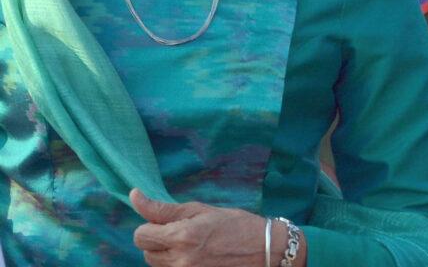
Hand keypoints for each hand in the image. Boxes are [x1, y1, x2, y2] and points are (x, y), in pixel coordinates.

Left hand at [131, 188, 274, 266]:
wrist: (264, 249)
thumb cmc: (236, 224)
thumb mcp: (201, 210)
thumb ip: (164, 208)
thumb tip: (134, 196)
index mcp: (182, 236)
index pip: (140, 235)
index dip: (150, 226)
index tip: (165, 221)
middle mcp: (180, 260)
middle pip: (146, 252)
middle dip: (157, 240)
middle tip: (182, 231)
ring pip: (156, 264)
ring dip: (166, 254)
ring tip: (191, 244)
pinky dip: (177, 263)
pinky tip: (196, 256)